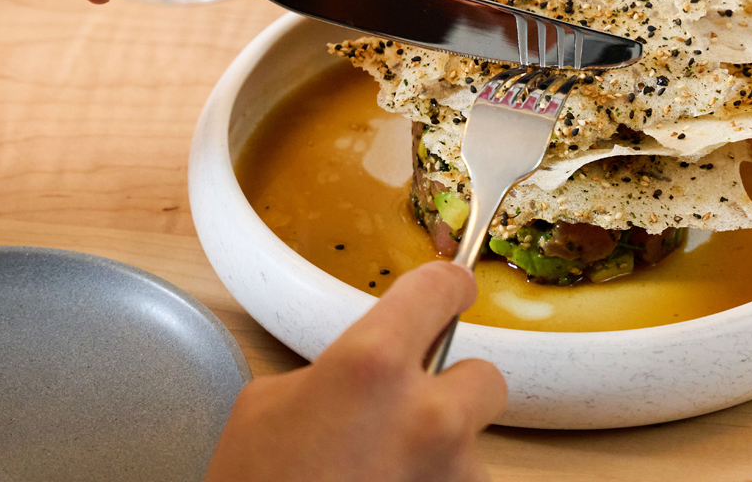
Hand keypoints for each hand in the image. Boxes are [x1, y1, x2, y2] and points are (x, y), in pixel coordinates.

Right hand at [202, 263, 506, 481]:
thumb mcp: (266, 406)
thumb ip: (331, 371)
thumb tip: (363, 376)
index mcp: (370, 365)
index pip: (439, 291)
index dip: (446, 288)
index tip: (451, 292)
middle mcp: (428, 415)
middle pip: (485, 376)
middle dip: (451, 393)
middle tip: (408, 416)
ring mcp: (453, 474)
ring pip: (471, 445)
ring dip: (441, 454)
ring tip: (382, 473)